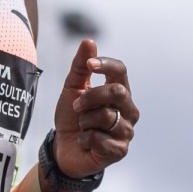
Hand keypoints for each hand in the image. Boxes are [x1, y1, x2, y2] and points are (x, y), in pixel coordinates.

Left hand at [51, 39, 138, 177]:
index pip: (121, 71)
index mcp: (119, 91)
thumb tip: (89, 41)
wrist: (63, 148)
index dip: (105, 65)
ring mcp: (127, 130)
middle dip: (90, 97)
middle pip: (116, 92)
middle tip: (76, 106)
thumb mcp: (71, 88)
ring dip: (84, 121)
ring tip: (82, 127)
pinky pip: (100, 138)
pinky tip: (86, 142)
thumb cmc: (71, 116)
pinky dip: (85, 139)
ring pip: (106, 116)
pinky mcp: (120, 150)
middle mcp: (129, 109)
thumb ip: (80, 66)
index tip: (89, 65)